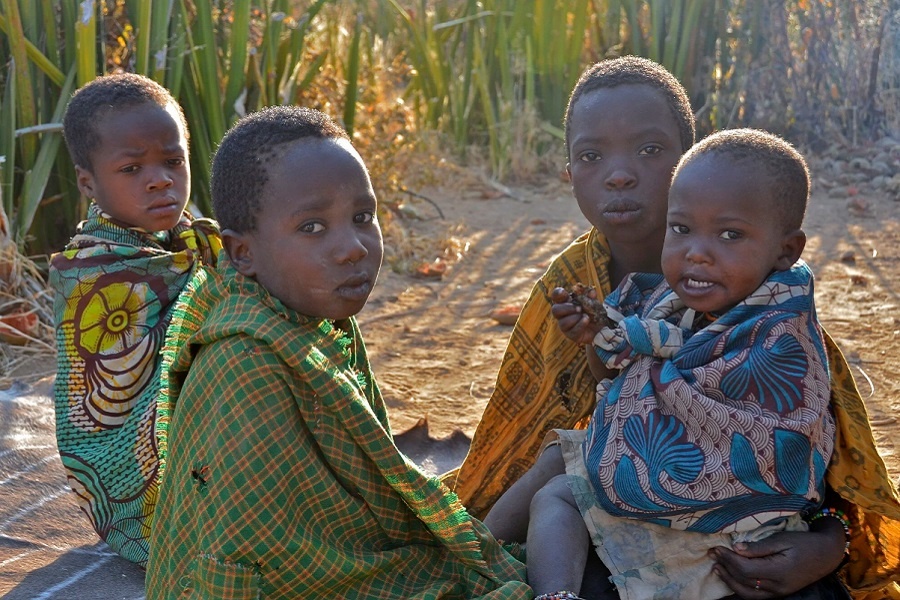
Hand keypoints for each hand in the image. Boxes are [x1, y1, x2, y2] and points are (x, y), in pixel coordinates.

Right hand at [550, 287, 601, 345]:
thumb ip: (591, 297)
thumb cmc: (593, 312)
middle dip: (567, 308)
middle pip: (555, 310)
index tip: (564, 293)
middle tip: (579, 308)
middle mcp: (562, 314)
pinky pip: (572, 330)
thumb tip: (591, 291)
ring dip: (576, 318)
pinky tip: (587, 320)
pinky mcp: (571, 335)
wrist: (600, 328)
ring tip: (586, 316)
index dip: (557, 294)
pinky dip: (581, 324)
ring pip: (563, 322)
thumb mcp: (593, 302)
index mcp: (565, 303)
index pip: (556, 296)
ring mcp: (565, 325)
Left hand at [709, 523, 845, 597]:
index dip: (728, 559)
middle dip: (725, 567)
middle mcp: (777, 586)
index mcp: (778, 571)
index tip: (717, 547)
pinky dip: (740, 589)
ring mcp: (778, 592)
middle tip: (712, 554)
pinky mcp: (778, 593)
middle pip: (743, 580)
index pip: (745, 568)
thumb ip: (759, 547)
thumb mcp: (782, 539)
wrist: (826, 555)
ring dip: (729, 581)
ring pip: (747, 593)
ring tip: (717, 567)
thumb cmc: (804, 543)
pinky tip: (731, 578)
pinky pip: (755, 596)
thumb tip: (736, 548)